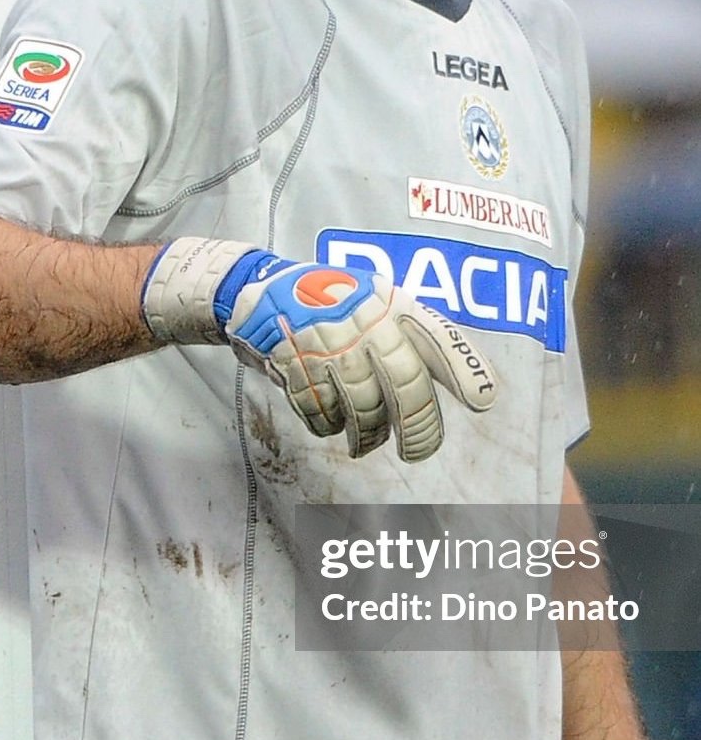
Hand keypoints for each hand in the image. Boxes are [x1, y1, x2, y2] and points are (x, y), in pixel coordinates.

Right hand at [142, 237, 496, 462]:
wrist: (255, 288)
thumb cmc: (328, 301)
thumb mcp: (370, 300)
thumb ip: (408, 334)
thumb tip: (462, 380)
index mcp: (387, 302)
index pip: (435, 335)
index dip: (461, 368)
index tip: (484, 400)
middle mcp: (361, 318)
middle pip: (404, 383)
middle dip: (418, 427)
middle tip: (419, 451)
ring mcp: (325, 340)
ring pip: (363, 405)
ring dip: (367, 433)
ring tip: (365, 442)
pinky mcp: (291, 360)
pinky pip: (321, 410)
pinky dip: (327, 424)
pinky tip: (328, 421)